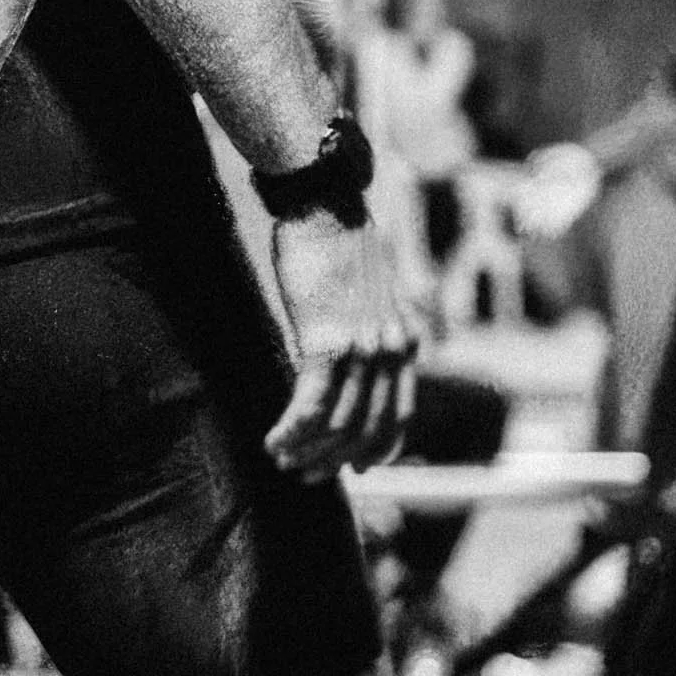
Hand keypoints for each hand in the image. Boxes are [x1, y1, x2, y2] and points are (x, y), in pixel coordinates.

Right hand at [263, 209, 416, 477]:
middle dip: (336, 460)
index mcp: (402, 340)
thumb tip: (369, 351)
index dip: (378, 450)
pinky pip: (311, 405)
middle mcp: (388, 351)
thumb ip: (374, 326)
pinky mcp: (325, 342)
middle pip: (368, 430)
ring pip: (338, 425)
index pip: (400, 416)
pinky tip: (273, 441)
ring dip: (308, 452)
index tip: (356, 467)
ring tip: (283, 460)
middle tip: (308, 475)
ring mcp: (360, 350)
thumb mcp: (371, 288)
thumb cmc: (336, 237)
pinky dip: (292, 431)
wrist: (323, 201)